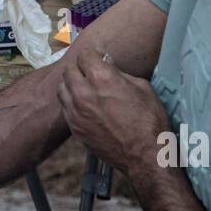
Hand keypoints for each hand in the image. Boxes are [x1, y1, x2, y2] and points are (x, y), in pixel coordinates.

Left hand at [57, 50, 168, 180]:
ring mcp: (76, 112)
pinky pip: (65, 108)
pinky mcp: (74, 128)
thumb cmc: (149, 121)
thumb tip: (109, 67)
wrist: (144, 155)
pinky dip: (71, 102)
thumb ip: (120, 74)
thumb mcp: (143, 87)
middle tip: (90, 72)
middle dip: (80, 68)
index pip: (85, 55)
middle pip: (69, 70)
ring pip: (62, 88)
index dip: (93, 55)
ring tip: (84, 87)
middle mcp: (83, 93)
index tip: (98, 59)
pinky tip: (83, 105)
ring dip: (72, 84)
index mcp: (102, 78)